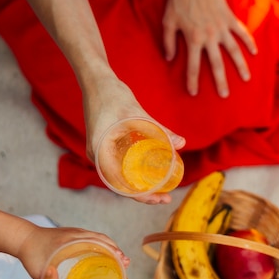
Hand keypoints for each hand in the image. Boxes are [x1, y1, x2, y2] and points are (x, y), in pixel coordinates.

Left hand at [16, 226, 130, 278]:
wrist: (21, 238)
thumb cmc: (31, 256)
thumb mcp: (42, 274)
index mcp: (73, 241)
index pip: (100, 243)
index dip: (114, 251)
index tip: (123, 260)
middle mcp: (77, 234)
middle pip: (104, 239)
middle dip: (117, 250)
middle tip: (126, 262)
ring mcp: (76, 232)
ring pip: (100, 238)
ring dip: (111, 247)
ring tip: (119, 260)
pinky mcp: (72, 234)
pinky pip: (93, 238)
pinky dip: (102, 245)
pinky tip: (103, 256)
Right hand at [83, 76, 185, 204]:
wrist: (95, 79)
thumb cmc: (113, 94)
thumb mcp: (138, 113)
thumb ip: (160, 130)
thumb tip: (182, 143)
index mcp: (99, 153)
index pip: (120, 186)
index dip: (141, 197)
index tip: (159, 199)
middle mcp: (97, 156)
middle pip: (121, 185)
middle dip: (144, 195)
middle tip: (165, 198)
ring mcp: (99, 152)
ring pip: (120, 177)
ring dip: (139, 185)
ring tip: (161, 191)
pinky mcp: (104, 146)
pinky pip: (119, 166)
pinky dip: (133, 173)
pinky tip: (149, 174)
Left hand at [162, 0, 256, 97]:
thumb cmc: (178, 0)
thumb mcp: (168, 21)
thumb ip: (168, 41)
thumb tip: (169, 58)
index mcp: (193, 39)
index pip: (193, 66)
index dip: (192, 81)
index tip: (194, 94)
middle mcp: (209, 37)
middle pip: (217, 64)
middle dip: (221, 82)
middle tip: (225, 95)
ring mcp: (222, 28)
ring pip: (234, 51)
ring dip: (241, 66)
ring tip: (246, 79)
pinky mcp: (230, 19)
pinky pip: (242, 32)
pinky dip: (249, 42)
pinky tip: (255, 52)